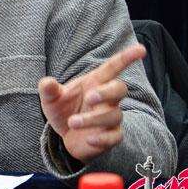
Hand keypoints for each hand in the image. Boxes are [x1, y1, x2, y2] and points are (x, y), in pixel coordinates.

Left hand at [38, 44, 145, 162]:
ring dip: (92, 119)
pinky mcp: (111, 136)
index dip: (127, 58)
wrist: (64, 136)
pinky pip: (115, 137)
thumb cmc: (63, 110)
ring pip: (114, 115)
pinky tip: (89, 139)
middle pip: (120, 89)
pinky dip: (102, 139)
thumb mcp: (51, 99)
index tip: (141, 49)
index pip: (113, 67)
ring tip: (72, 122)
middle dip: (107, 92)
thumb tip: (46, 82)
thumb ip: (49, 90)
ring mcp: (111, 117)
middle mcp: (106, 99)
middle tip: (89, 97)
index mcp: (95, 82)